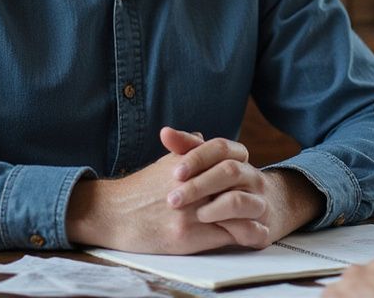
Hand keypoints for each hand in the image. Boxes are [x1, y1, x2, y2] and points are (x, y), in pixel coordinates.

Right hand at [66, 127, 321, 252]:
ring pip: (237, 205)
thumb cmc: (138, 189)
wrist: (111, 215)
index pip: (226, 151)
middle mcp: (189, 182)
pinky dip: (245, 233)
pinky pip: (226, 233)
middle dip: (252, 184)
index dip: (241, 160)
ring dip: (254, 210)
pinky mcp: (186, 236)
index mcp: (185, 161)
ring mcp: (188, 209)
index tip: (246, 171)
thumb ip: (185, 149)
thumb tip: (203, 137)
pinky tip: (255, 233)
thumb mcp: (162, 163)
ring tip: (262, 215)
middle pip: (235, 175)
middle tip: (261, 192)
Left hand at [167, 134, 323, 248]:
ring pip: (240, 200)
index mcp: (238, 159)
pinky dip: (234, 231)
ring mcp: (260, 202)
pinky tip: (217, 233)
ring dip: (215, 208)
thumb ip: (189, 149)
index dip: (198, 157)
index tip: (175, 172)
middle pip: (229, 171)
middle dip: (199, 185)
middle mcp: (252, 177)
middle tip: (173, 200)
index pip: (221, 148)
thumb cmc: (228, 186)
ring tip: (196, 216)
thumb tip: (165, 133)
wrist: (268, 208)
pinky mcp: (264, 229)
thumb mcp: (210, 165)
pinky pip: (253, 230)